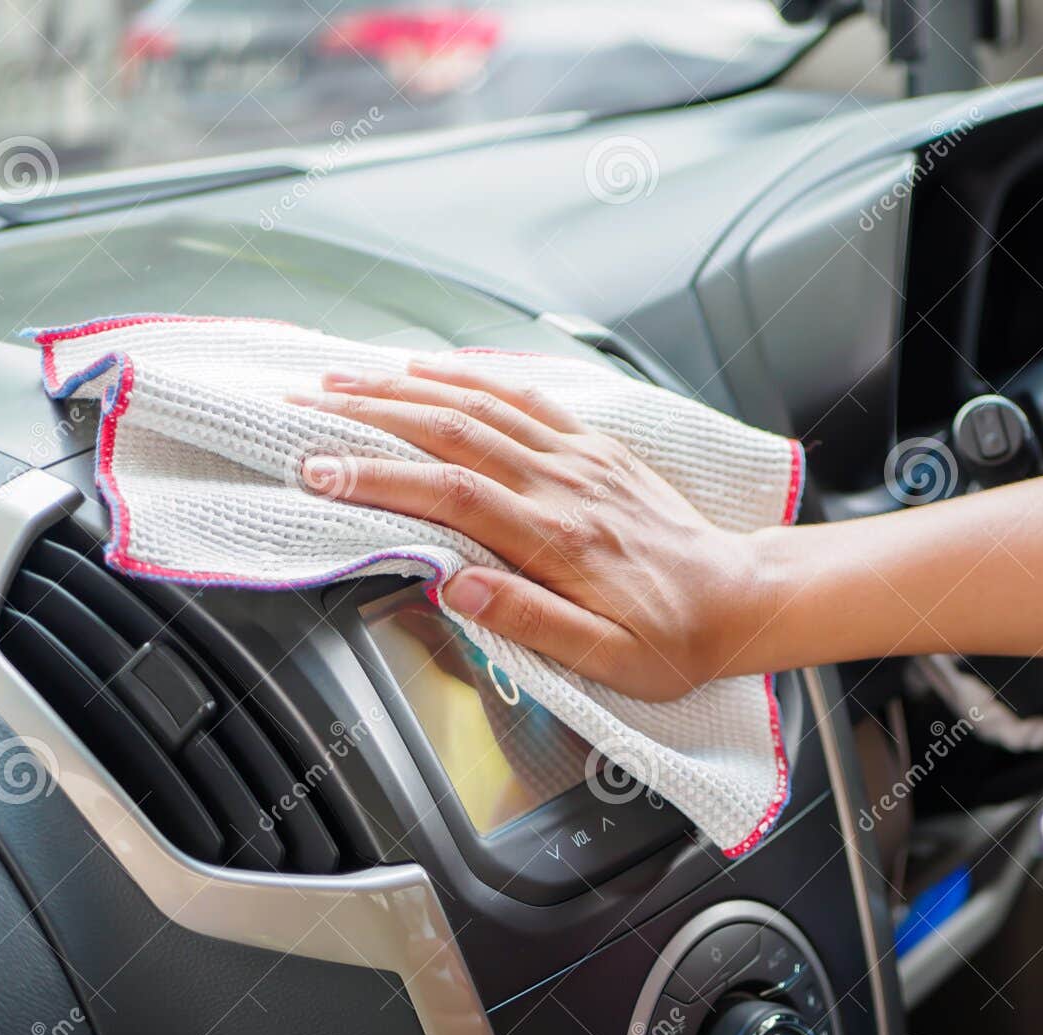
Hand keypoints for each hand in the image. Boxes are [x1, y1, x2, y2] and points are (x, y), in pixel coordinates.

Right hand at [290, 358, 763, 700]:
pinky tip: (430, 368)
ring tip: (341, 379)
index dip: (379, 477)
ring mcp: (580, 458)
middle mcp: (565, 485)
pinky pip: (525, 397)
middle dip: (368, 417)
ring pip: (480, 405)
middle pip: (451, 433)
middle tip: (303, 409)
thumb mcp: (607, 658)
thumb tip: (452, 588)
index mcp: (559, 539)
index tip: (319, 471)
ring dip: (405, 388)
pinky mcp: (595, 447)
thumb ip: (529, 621)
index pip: (452, 495)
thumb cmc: (673, 638)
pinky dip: (470, 376)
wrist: (739, 598)